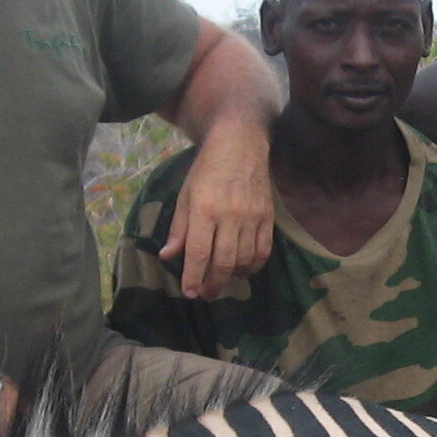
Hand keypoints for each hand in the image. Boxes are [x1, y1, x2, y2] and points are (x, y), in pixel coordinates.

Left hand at [163, 117, 274, 299]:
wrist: (240, 143)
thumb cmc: (206, 170)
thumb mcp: (185, 195)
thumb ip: (178, 228)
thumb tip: (167, 256)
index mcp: (204, 210)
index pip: (198, 252)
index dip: (193, 277)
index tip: (189, 293)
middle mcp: (230, 216)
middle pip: (223, 262)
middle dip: (213, 284)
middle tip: (206, 294)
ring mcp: (252, 217)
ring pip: (244, 260)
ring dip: (233, 276)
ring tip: (222, 280)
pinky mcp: (268, 216)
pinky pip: (263, 250)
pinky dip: (254, 265)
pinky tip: (243, 269)